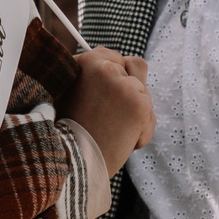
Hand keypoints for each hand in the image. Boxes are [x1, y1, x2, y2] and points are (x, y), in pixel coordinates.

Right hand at [64, 47, 155, 172]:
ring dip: (136, 113)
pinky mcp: (139, 104)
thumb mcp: (69, 94)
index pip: (114, 56)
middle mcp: (106, 67)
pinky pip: (150, 115)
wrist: (73, 162)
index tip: (109, 94)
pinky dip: (141, 131)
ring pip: (145, 93)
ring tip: (114, 132)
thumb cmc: (68, 133)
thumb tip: (116, 66)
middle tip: (113, 115)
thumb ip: (89, 78)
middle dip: (132, 89)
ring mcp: (124, 85)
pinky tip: (125, 142)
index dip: (117, 74)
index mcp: (85, 61)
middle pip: (137, 68)